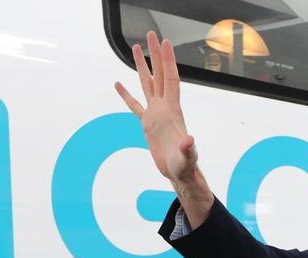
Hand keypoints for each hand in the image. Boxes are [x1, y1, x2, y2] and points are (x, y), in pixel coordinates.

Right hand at [114, 31, 212, 222]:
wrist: (179, 172)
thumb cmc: (184, 164)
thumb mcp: (186, 156)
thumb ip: (188, 148)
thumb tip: (189, 141)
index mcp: (172, 110)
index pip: (171, 79)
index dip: (168, 61)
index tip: (164, 43)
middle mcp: (164, 107)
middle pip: (159, 74)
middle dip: (155, 54)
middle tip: (151, 35)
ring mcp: (156, 113)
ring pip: (147, 84)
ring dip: (141, 66)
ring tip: (135, 47)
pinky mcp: (148, 123)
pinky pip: (134, 105)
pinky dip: (126, 94)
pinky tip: (118, 84)